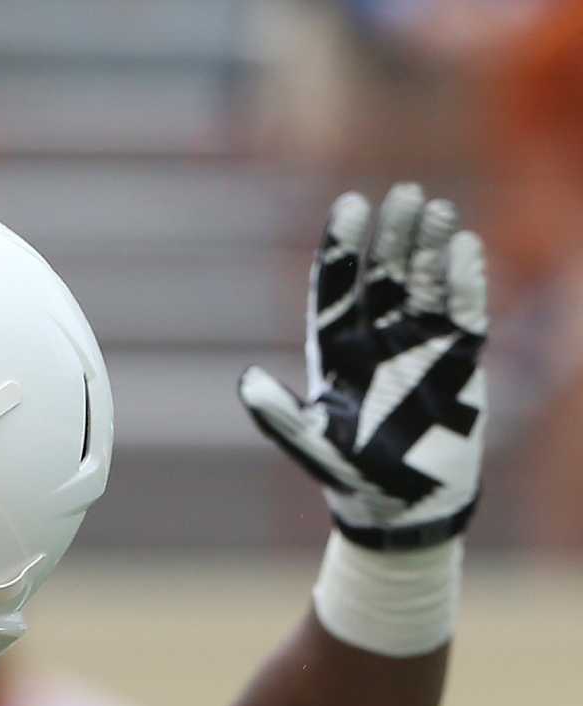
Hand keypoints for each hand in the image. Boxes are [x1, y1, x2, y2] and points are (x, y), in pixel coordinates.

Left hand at [239, 183, 487, 549]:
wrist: (403, 510)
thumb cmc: (352, 479)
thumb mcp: (310, 447)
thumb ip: (278, 416)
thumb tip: (243, 381)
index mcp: (337, 355)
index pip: (338, 291)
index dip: (343, 250)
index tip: (349, 208)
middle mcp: (377, 344)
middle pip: (384, 277)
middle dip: (391, 237)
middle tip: (401, 193)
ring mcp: (418, 349)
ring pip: (425, 286)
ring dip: (429, 248)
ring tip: (435, 208)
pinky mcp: (457, 363)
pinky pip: (463, 313)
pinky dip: (464, 283)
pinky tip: (464, 249)